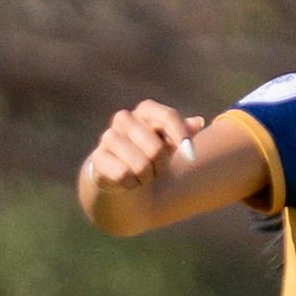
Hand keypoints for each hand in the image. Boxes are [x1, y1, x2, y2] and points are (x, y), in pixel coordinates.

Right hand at [84, 101, 207, 197]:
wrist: (120, 177)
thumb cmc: (150, 155)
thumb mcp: (169, 144)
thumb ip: (183, 133)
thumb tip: (198, 122)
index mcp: (145, 111)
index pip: (167, 116)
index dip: (180, 134)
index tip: (190, 153)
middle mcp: (124, 119)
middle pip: (156, 147)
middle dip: (161, 166)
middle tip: (157, 171)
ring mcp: (108, 137)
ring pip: (141, 164)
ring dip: (146, 177)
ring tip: (142, 176)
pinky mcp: (97, 158)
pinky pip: (124, 174)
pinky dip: (131, 184)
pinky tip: (128, 181)